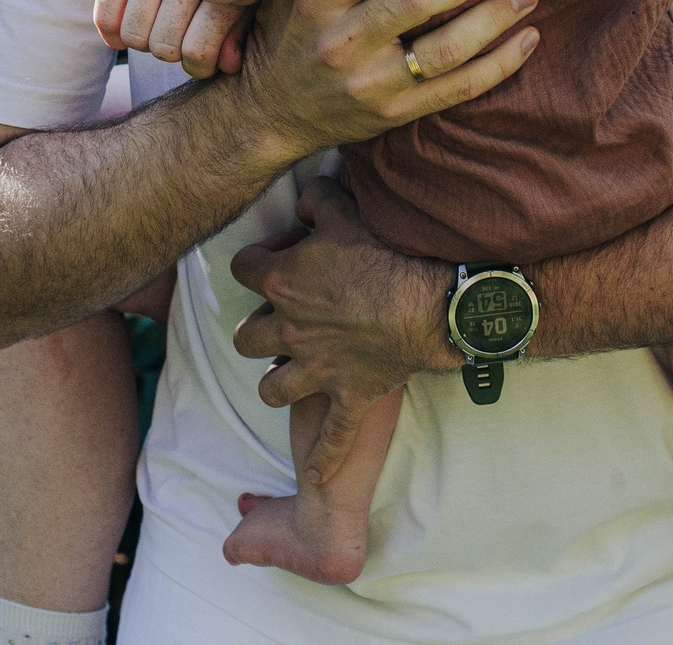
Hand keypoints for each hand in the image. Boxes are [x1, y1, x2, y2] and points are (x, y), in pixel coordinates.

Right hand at [98, 0, 246, 74]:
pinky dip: (115, 33)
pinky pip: (104, 17)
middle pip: (163, 47)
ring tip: (158, 24)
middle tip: (179, 37)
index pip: (198, 51)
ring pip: (133, 35)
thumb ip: (238, 30)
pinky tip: (131, 23)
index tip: (201, 59)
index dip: (199, 67)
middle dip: (171, 52)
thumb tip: (227, 69)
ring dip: (145, 40)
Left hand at [231, 178, 454, 483]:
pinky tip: (316, 473)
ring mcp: (317, 369)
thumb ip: (315, 199)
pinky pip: (332, 438)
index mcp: (282, 282)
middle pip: (244, 337)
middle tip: (280, 319)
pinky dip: (325, 457)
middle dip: (257, 328)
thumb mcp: (345, 209)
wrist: (431, 303)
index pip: (242, 268)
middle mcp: (289, 330)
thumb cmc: (388, 251)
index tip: (279, 255)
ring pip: (271, 389)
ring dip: (276, 382)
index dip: (258, 260)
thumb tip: (302, 201)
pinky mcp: (349, 396)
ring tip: (288, 372)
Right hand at [234, 0, 541, 163]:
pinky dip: (500, 65)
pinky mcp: (394, 114)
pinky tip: (528, 39)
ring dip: (495, 19)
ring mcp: (369, 83)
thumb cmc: (288, 32)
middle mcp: (340, 42)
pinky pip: (457, 90)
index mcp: (314, 0)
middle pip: (416, 1)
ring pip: (446, 50)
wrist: (266, 115)